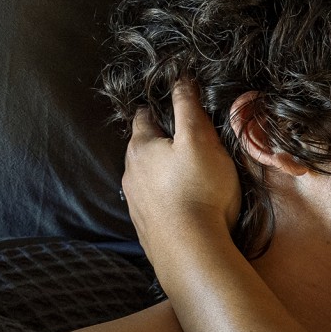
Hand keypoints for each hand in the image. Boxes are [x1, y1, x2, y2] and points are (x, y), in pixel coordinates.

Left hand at [123, 78, 242, 255]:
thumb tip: (180, 81)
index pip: (145, 118)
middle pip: (143, 150)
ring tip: (184, 176)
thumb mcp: (199, 140)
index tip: (170, 108)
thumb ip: (188, 108)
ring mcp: (136, 203)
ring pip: (145, 178)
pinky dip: (165, 200)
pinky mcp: (146, 227)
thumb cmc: (198, 190)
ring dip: (160, 174)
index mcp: (141, 147)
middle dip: (159, 143)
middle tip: (184, 143)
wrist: (191, 251)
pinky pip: (154, 205)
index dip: (158, 109)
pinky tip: (181, 206)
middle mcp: (131, 173)